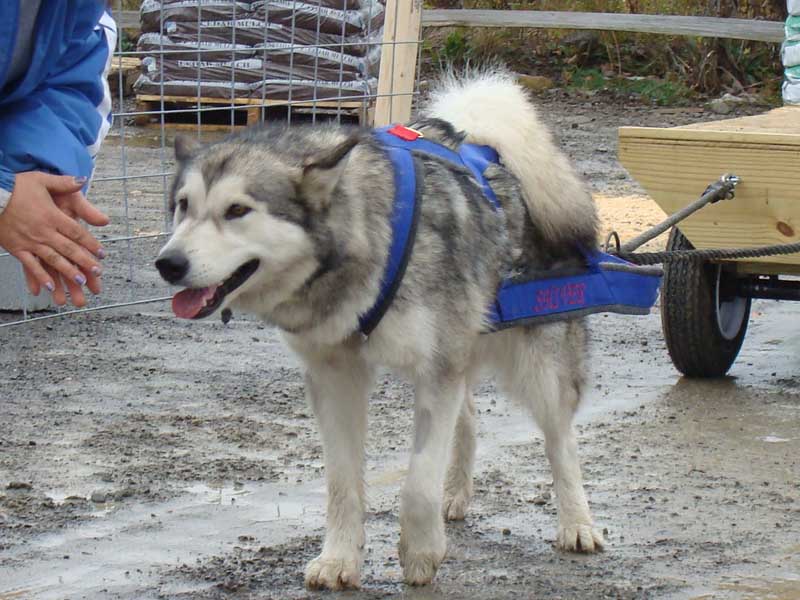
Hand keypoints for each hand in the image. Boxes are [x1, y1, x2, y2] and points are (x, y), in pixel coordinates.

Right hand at [0, 171, 108, 306]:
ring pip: (52, 259)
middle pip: (68, 249)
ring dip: (67, 271)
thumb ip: (64, 183)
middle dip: (84, 261)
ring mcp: (29, 242)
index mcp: (52, 216)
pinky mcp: (16, 248)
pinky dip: (40, 277)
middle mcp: (43, 231)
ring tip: (80, 281)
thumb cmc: (16, 186)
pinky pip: (30, 265)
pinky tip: (50, 286)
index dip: (91, 244)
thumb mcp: (42, 179)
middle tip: (98, 271)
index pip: (76, 232)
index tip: (102, 253)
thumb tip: (83, 180)